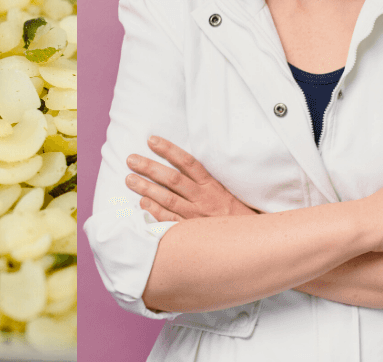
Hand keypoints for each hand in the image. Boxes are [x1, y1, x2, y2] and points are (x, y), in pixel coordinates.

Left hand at [125, 135, 259, 220]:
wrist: (253, 242)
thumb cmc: (236, 215)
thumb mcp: (225, 192)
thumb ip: (204, 181)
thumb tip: (180, 165)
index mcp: (213, 186)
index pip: (188, 163)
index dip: (169, 150)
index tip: (151, 140)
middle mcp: (204, 199)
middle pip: (173, 179)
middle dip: (150, 168)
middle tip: (131, 159)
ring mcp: (197, 217)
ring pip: (169, 199)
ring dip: (147, 189)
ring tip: (129, 179)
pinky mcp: (193, 233)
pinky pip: (171, 222)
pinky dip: (156, 213)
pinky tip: (142, 204)